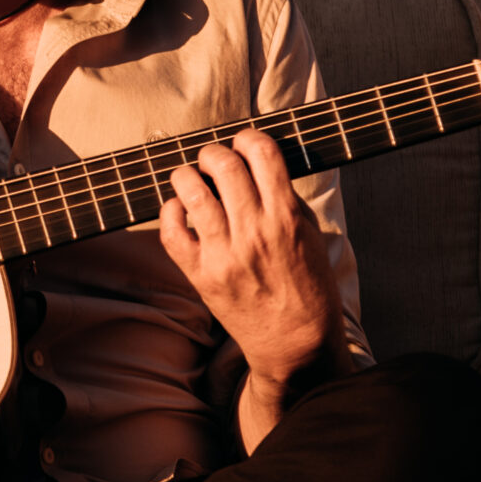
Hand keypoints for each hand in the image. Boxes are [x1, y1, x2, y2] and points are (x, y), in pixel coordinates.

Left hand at [158, 129, 347, 443]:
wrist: (295, 343)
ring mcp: (225, 254)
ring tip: (192, 180)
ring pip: (191, 190)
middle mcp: (255, 232)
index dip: (248, 138)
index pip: (262, 152)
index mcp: (287, 217)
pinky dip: (170, 211)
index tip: (244, 143)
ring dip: (187, 175)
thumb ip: (285, 198)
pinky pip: (171, 231)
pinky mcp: (202, 275)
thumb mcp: (310, 235)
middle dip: (214, 153)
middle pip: (223, 165)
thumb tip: (258, 164)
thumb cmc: (307, 287)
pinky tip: (180, 210)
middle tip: (213, 160)